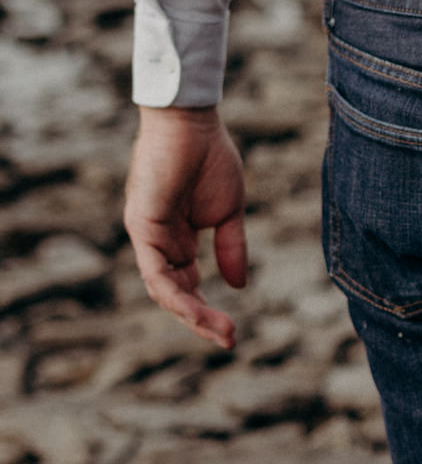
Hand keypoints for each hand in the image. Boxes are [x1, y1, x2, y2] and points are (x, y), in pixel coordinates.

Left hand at [124, 106, 248, 348]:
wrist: (192, 123)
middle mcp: (157, 242)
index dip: (207, 309)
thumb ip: (231, 248)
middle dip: (201, 320)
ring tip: (220, 331)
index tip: (232, 331)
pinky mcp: (142, 226)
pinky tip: (196, 309)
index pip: (186, 285)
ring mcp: (147, 235)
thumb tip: (237, 285)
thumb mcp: (228, 213)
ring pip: (163, 288)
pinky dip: (175, 293)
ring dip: (191, 314)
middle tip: (228, 340)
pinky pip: (155, 270)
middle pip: (174, 293)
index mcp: (176, 239)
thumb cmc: (210, 159)